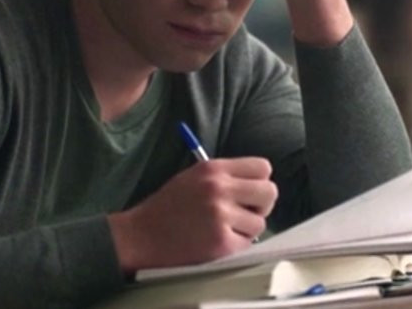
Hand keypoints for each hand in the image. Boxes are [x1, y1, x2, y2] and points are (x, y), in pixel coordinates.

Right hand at [108, 157, 277, 272]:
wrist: (142, 234)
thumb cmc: (167, 207)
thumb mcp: (193, 177)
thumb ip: (223, 176)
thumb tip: (256, 182)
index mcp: (213, 169)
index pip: (262, 167)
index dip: (259, 181)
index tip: (250, 191)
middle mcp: (219, 188)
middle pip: (270, 192)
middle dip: (261, 205)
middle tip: (245, 212)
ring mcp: (221, 215)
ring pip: (260, 222)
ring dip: (246, 228)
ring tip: (223, 228)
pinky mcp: (221, 242)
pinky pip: (247, 243)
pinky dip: (235, 245)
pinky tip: (216, 240)